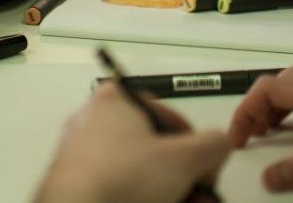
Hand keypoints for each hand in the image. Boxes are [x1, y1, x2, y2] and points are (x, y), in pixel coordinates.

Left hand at [34, 83, 229, 202]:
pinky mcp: (74, 182)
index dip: (196, 147)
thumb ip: (213, 145)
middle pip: (154, 150)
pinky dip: (140, 197)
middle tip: (199, 198)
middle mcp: (94, 120)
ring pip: (138, 172)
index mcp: (116, 99)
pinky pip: (117, 186)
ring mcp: (81, 153)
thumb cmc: (126, 177)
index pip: (171, 117)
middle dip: (184, 177)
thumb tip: (218, 146)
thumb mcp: (184, 159)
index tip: (206, 173)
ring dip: (169, 191)